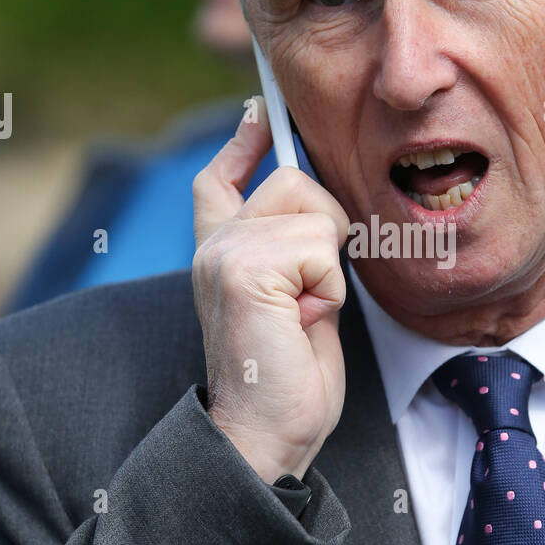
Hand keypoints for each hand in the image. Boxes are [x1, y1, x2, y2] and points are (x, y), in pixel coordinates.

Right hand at [192, 99, 348, 481]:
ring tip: (305, 313)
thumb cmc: (290, 380)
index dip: (243, 141)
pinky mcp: (244, 269)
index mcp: (219, 253)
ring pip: (315, 212)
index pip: (218, 179)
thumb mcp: (298, 303)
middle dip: (327, 232)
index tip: (260, 110)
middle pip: (294, 181)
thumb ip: (297, 254)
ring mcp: (225, 253)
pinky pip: (323, 248)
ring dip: (330, 267)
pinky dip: (330, 289)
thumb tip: (322, 208)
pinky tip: (304, 323)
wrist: (267, 435)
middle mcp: (213, 245)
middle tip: (312, 297)